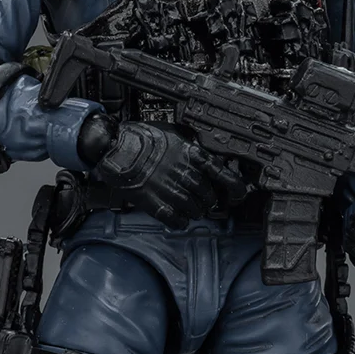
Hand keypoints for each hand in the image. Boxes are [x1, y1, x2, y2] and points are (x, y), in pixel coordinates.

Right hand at [78, 115, 248, 224]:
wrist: (116, 147)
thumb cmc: (143, 136)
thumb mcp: (175, 132)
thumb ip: (193, 144)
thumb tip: (204, 150)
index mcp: (193, 156)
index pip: (223, 175)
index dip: (235, 188)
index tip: (238, 194)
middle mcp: (185, 174)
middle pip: (209, 196)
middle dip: (208, 200)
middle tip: (205, 201)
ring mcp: (171, 190)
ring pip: (194, 210)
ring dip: (195, 211)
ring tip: (191, 209)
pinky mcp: (155, 203)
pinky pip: (175, 219)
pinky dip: (179, 221)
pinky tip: (178, 219)